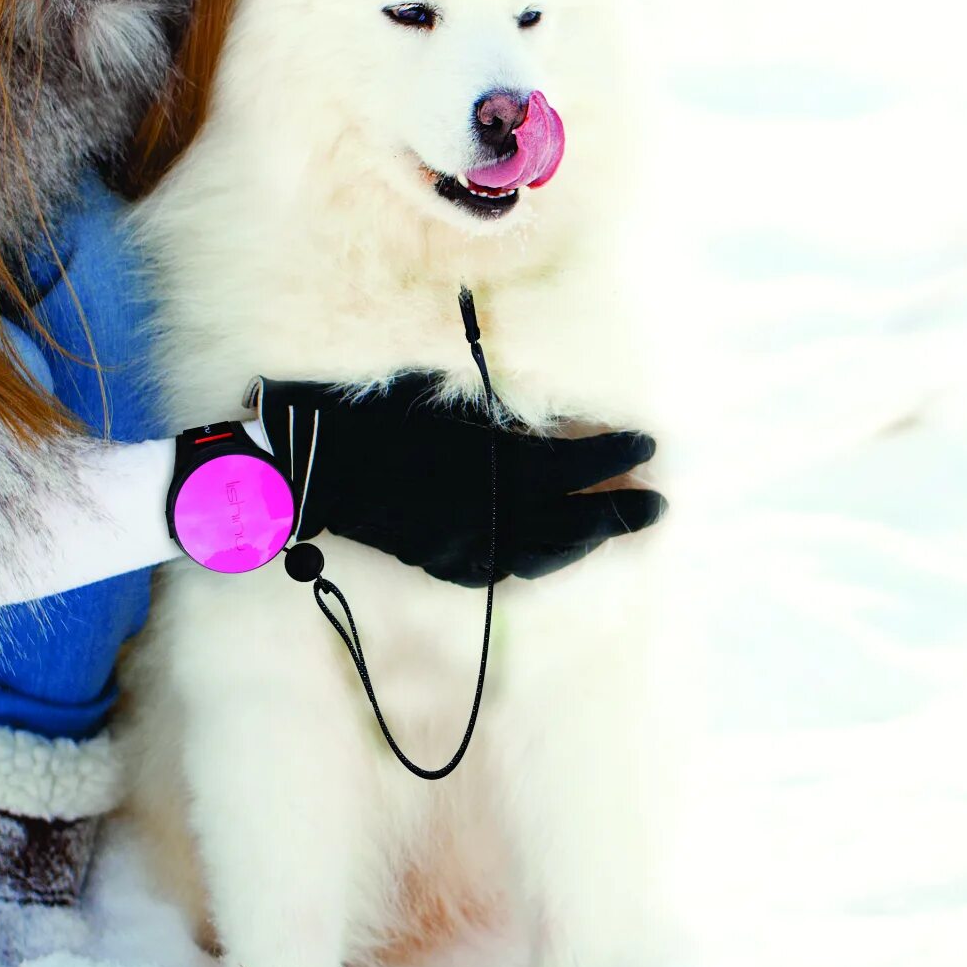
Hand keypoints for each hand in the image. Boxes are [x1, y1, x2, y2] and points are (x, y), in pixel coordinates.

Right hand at [256, 372, 663, 585]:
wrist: (306, 466)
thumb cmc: (369, 414)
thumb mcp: (438, 395)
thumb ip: (496, 413)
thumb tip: (549, 421)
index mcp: (485, 465)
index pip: (571, 466)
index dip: (614, 458)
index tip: (649, 446)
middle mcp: (482, 514)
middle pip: (571, 521)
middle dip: (620, 512)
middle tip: (660, 503)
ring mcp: (464, 547)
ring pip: (546, 555)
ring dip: (588, 542)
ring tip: (619, 527)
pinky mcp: (443, 564)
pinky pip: (507, 571)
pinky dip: (542, 561)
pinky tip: (560, 551)